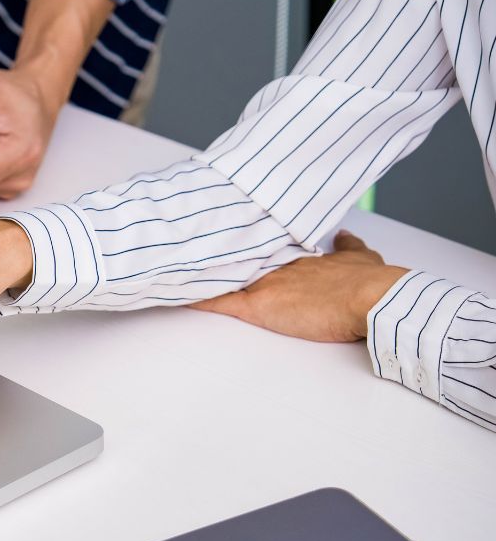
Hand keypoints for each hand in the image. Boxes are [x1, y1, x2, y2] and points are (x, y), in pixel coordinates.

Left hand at [192, 231, 408, 341]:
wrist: (370, 297)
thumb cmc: (368, 282)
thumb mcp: (360, 257)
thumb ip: (348, 246)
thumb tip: (344, 235)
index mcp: (295, 255)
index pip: (259, 247)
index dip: (240, 244)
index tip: (221, 236)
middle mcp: (274, 264)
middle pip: (235, 256)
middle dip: (212, 253)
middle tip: (184, 244)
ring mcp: (263, 283)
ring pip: (223, 276)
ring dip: (200, 272)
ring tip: (170, 265)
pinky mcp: (258, 305)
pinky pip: (220, 301)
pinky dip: (199, 298)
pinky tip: (177, 295)